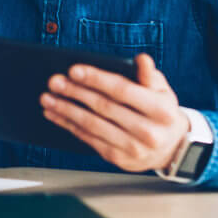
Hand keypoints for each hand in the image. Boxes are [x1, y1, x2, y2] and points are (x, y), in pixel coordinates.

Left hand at [40, 53, 188, 171]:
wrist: (171, 149)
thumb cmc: (160, 112)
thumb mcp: (162, 91)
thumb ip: (149, 75)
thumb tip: (141, 59)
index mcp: (161, 110)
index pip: (123, 91)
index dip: (96, 79)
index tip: (73, 69)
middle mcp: (149, 132)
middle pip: (104, 108)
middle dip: (75, 92)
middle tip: (54, 81)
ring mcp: (133, 149)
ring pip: (92, 125)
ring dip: (66, 110)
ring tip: (47, 98)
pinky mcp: (118, 159)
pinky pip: (88, 139)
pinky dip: (68, 125)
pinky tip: (54, 114)